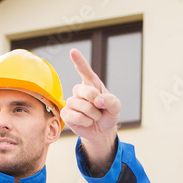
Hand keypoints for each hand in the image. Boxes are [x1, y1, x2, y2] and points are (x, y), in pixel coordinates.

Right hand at [61, 48, 120, 174]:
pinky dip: (85, 121)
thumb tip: (98, 100)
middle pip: (84, 90)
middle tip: (100, 107)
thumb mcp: (116, 107)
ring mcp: (72, 102)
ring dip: (92, 114)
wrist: (102, 131)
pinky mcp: (66, 113)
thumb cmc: (108, 114)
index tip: (73, 51)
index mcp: (92, 84)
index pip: (85, 71)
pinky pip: (74, 116)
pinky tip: (87, 122)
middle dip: (95, 100)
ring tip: (95, 117)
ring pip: (80, 105)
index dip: (79, 61)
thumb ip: (111, 101)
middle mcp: (80, 91)